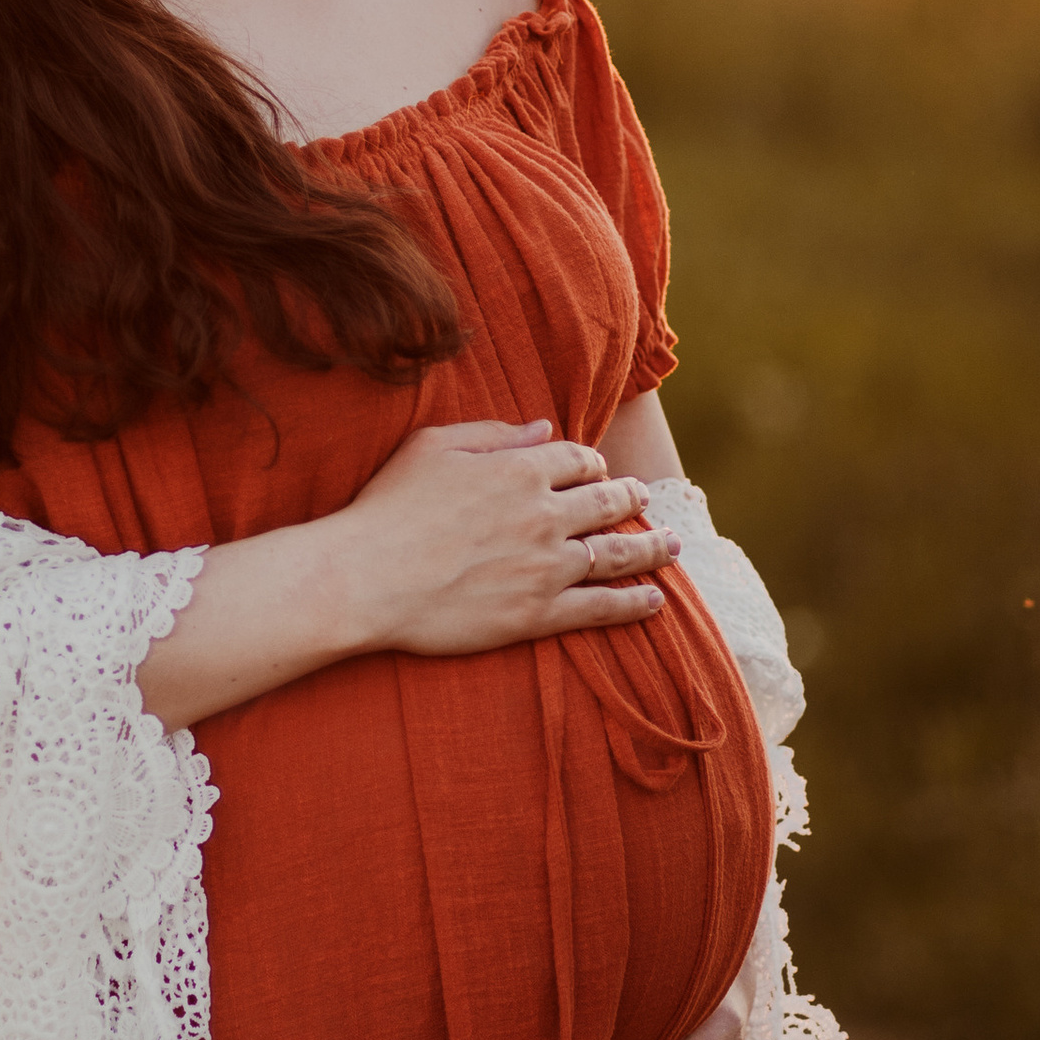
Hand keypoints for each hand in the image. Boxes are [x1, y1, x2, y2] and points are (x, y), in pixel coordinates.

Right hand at [330, 421, 679, 661]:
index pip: (576, 460)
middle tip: (645, 499)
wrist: (367, 578)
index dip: (591, 464)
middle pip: (607, 503)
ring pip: (615, 554)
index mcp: (519, 469)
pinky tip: (655, 601)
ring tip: (672, 546)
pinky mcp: (538, 613)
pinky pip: (600, 607)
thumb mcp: (433, 446)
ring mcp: (547, 566)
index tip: (597, 470)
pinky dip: (633, 604)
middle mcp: (544, 515)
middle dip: (632, 498)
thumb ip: (494, 433)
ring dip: (650, 548)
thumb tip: (544, 427)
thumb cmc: (388, 508)